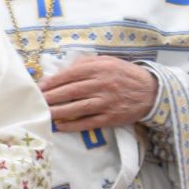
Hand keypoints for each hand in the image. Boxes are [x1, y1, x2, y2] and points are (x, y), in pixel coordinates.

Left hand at [39, 53, 158, 132]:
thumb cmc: (125, 75)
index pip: (70, 75)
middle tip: (36, 102)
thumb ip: (86, 63)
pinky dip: (72, 125)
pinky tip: (60, 126)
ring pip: (77, 108)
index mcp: (100, 68)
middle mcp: (102, 84)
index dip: (52, 82)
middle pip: (70, 91)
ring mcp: (106, 102)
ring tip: (43, 114)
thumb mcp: (108, 61)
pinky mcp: (111, 117)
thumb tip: (62, 70)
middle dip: (50, 97)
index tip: (39, 87)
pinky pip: (88, 123)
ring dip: (57, 112)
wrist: (152, 91)